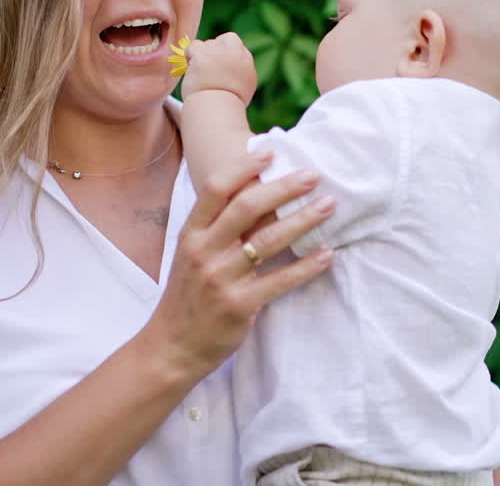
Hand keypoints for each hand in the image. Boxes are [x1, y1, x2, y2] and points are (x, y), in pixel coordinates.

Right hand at [145, 152, 334, 379]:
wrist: (171, 347)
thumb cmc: (187, 296)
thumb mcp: (191, 255)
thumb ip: (217, 228)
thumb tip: (255, 193)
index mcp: (191, 234)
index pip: (216, 189)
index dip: (244, 167)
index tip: (271, 153)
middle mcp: (204, 252)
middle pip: (247, 207)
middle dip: (283, 187)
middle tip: (313, 175)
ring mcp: (221, 279)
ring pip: (268, 240)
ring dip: (303, 220)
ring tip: (327, 205)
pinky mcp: (240, 305)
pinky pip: (280, 280)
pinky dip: (307, 266)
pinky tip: (327, 254)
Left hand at [180, 32, 257, 102]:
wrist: (217, 112)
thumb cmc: (228, 106)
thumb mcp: (243, 89)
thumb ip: (240, 72)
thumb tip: (232, 67)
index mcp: (247, 62)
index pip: (235, 44)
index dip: (225, 54)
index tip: (219, 68)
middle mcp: (235, 53)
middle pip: (220, 42)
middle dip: (212, 53)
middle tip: (208, 72)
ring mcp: (218, 51)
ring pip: (205, 44)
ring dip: (200, 55)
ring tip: (200, 75)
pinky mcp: (202, 54)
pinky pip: (192, 47)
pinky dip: (189, 56)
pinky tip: (191, 70)